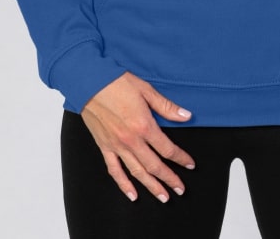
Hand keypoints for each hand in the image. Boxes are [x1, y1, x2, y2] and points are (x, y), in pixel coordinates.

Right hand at [80, 71, 195, 202]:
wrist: (90, 83)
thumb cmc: (117, 83)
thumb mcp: (147, 90)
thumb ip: (166, 107)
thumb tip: (186, 116)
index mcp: (144, 126)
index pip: (167, 148)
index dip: (181, 158)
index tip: (190, 164)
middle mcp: (131, 141)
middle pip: (154, 166)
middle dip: (169, 179)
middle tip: (180, 190)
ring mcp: (117, 146)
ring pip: (137, 172)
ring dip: (151, 187)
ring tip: (163, 197)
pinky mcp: (104, 147)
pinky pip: (114, 171)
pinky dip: (124, 185)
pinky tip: (132, 195)